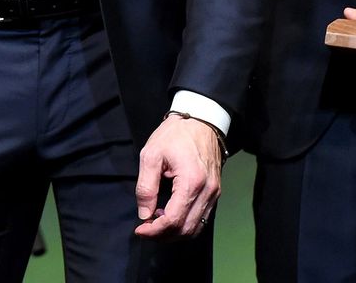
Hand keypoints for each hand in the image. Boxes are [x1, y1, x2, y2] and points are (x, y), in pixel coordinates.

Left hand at [134, 113, 222, 238]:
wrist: (202, 119)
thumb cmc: (175, 134)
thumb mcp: (152, 154)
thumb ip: (146, 186)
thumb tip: (144, 214)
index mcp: (191, 181)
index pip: (173, 220)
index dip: (154, 231)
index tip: (139, 229)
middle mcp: (207, 191)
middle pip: (186, 229)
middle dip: (163, 235)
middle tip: (146, 228)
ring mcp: (214, 193)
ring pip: (196, 228)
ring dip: (175, 232)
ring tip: (157, 220)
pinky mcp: (215, 191)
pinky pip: (202, 218)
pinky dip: (185, 223)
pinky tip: (171, 213)